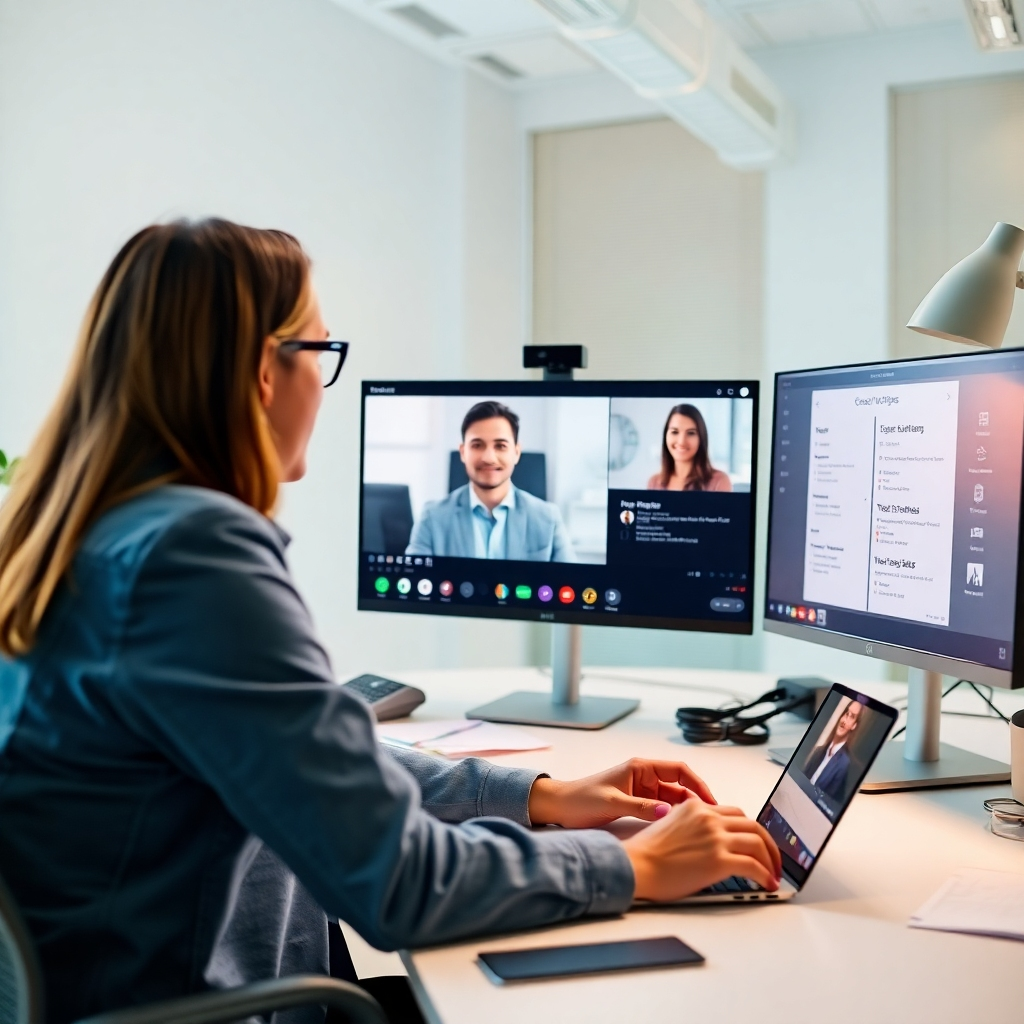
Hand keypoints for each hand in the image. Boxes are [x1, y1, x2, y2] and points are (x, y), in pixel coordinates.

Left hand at [527, 758, 715, 828]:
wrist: (560, 807)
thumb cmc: (581, 798)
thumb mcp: (612, 803)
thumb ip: (641, 807)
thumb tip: (668, 811)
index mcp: (640, 768)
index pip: (678, 770)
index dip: (697, 783)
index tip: (710, 801)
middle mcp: (644, 777)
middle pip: (680, 786)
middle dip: (696, 801)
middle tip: (712, 821)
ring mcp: (642, 791)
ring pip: (673, 800)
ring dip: (686, 812)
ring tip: (701, 828)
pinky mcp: (638, 805)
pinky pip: (662, 809)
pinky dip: (673, 818)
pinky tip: (681, 831)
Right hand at [622, 794, 781, 899]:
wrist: (636, 866)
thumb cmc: (647, 854)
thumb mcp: (671, 826)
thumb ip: (693, 826)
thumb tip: (710, 842)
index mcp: (696, 808)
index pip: (735, 813)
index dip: (751, 829)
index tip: (757, 842)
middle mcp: (708, 818)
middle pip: (752, 824)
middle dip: (767, 843)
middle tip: (772, 858)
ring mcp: (715, 837)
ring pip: (757, 842)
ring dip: (770, 860)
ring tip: (773, 873)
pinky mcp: (719, 859)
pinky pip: (753, 865)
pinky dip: (765, 875)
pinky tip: (767, 883)